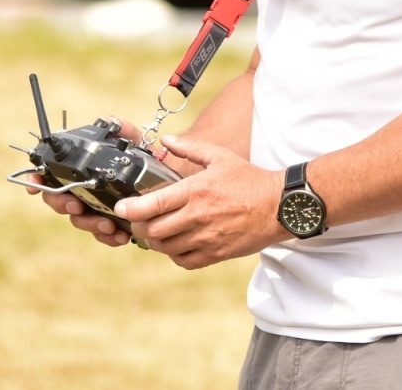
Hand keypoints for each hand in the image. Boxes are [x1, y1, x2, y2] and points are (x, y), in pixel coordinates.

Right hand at [23, 117, 138, 247]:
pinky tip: (121, 235)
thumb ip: (125, 131)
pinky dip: (108, 237)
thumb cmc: (147, 163)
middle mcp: (82, 190)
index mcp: (82, 170)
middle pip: (57, 199)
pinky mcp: (108, 225)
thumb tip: (112, 121)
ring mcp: (93, 209)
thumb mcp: (138, 144)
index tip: (34, 187)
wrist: (168, 188)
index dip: (37, 178)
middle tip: (76, 205)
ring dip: (89, 223)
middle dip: (62, 204)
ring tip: (107, 224)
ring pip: (78, 220)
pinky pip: (101, 236)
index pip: (51, 173)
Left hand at [114, 132, 289, 269]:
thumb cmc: (249, 180)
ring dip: (156, 241)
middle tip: (140, 219)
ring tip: (157, 231)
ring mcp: (206, 238)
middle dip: (140, 225)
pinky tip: (177, 244)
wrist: (279, 206)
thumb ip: (190, 148)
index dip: (131, 208)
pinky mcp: (215, 254)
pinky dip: (175, 255)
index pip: (153, 204)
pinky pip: (184, 261)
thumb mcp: (220, 157)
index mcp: (196, 191)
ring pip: (165, 247)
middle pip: (153, 230)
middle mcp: (197, 217)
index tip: (122, 207)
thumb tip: (165, 141)